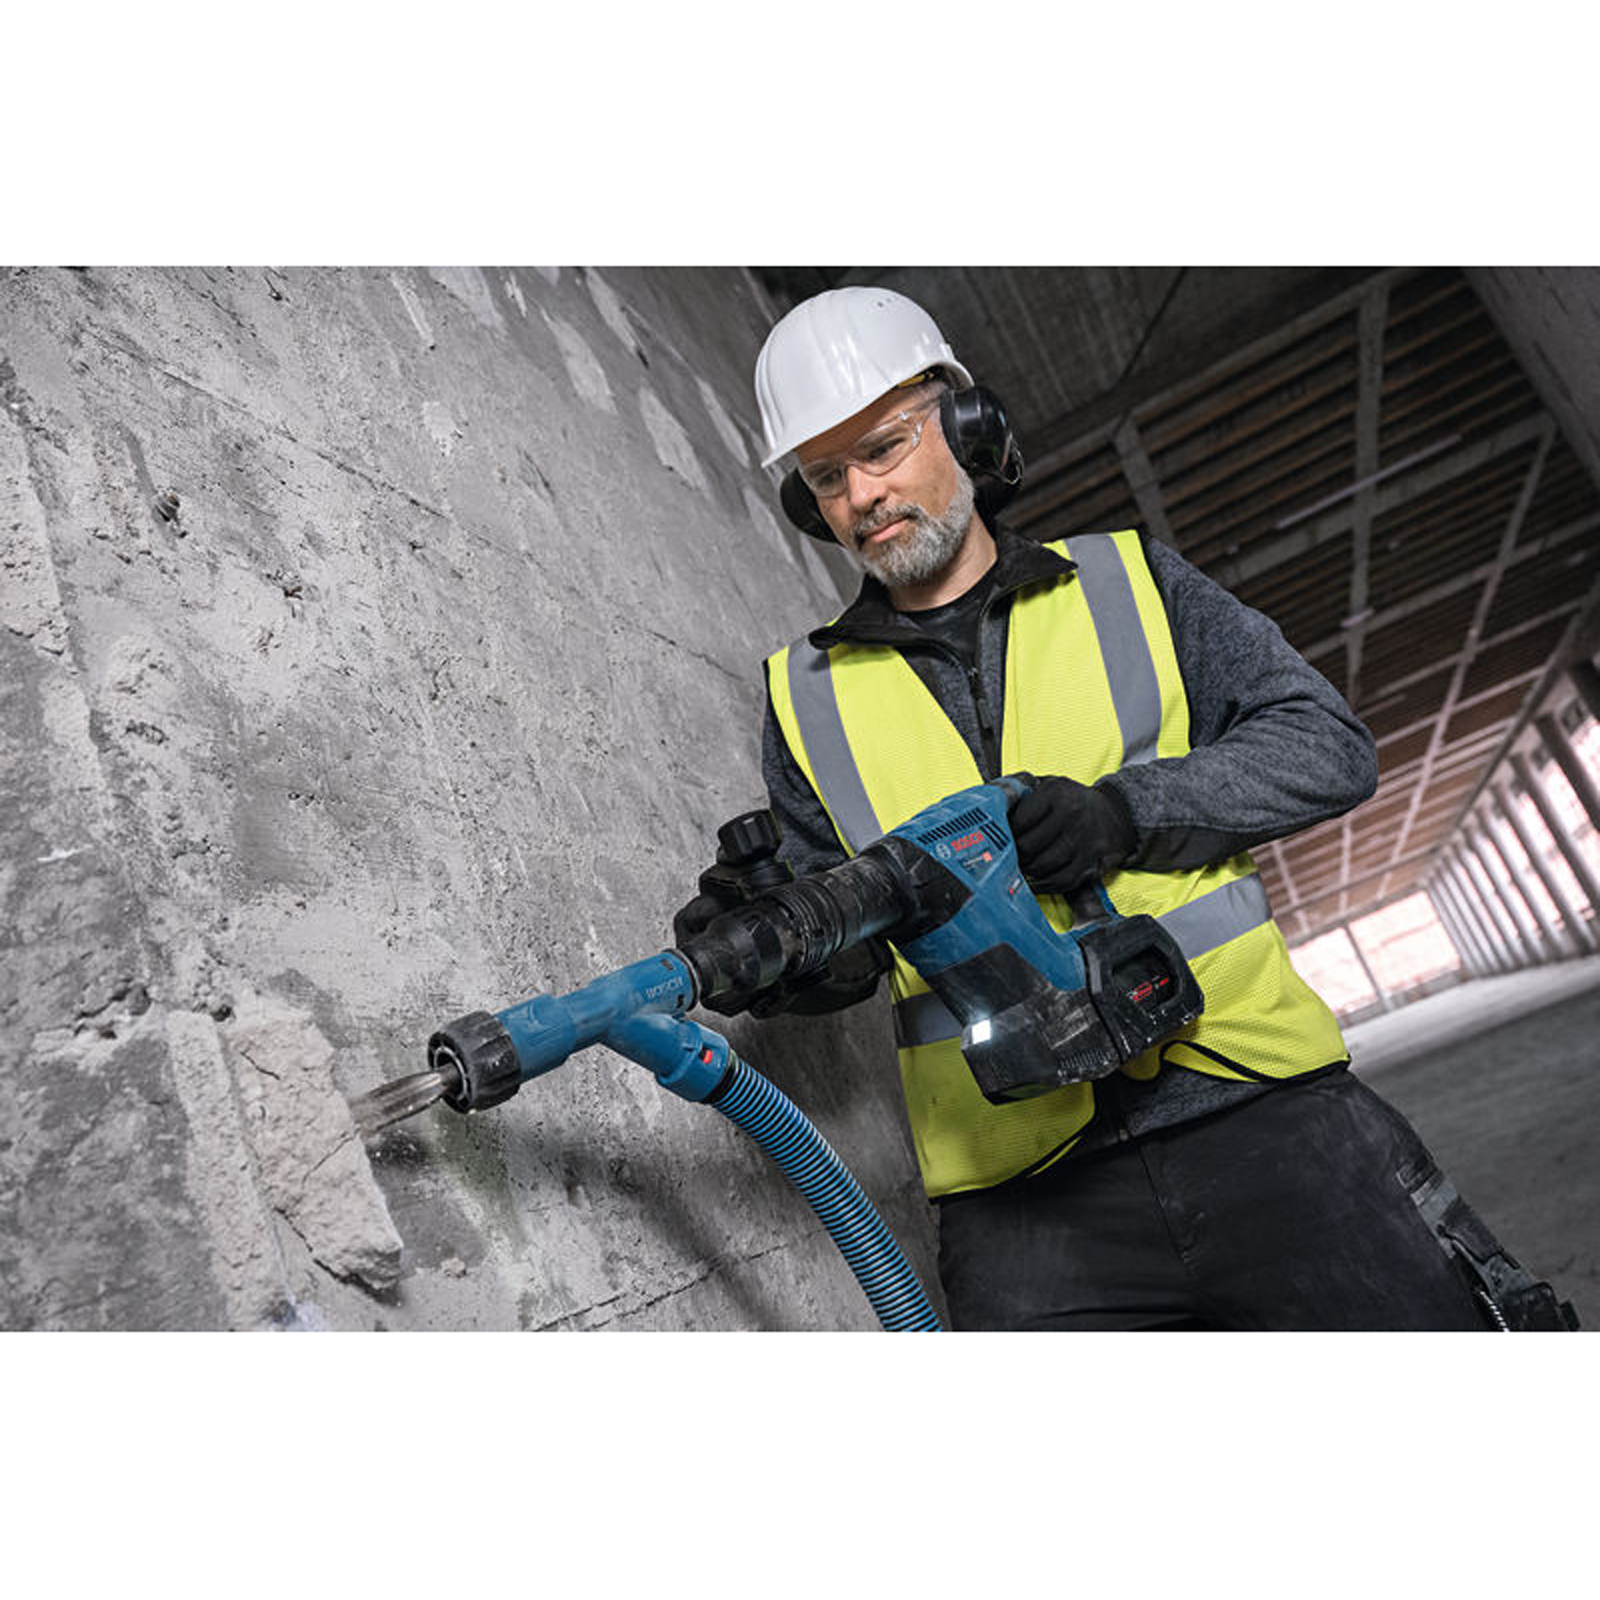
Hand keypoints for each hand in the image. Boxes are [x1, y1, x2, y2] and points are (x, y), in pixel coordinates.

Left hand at [1005, 772, 1135, 893]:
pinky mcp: (1092, 861)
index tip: (999, 838)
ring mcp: (1083, 839)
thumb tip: (987, 807)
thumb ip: (1022, 794)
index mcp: (1055, 793)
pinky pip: (1061, 881)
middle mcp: (1071, 814)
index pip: (1018, 821)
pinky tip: (1035, 881)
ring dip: (1027, 870)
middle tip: (1006, 857)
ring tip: (1020, 867)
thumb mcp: (1050, 785)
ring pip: (1042, 865)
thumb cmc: (1072, 801)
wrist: (1116, 813)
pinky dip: (1044, 885)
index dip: (1004, 833)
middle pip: (1028, 846)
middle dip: (1013, 855)